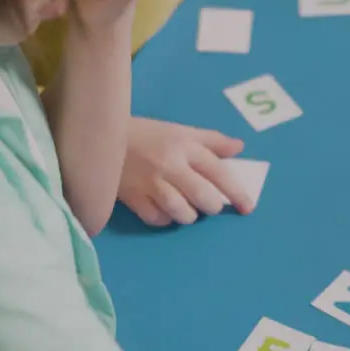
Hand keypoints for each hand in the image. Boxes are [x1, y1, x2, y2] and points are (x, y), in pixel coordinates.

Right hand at [119, 118, 252, 225]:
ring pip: (183, 213)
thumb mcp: (179, 130)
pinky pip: (158, 219)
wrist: (101, 135)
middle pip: (204, 198)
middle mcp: (170, 165)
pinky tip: (164, 210)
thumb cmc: (146, 134)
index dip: (237, 193)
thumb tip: (240, 147)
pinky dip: (166, 219)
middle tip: (206, 202)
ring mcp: (150, 183)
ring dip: (189, 215)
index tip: (248, 207)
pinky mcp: (132, 197)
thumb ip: (211, 140)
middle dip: (211, 205)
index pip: (219, 172)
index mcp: (185, 146)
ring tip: (185, 206)